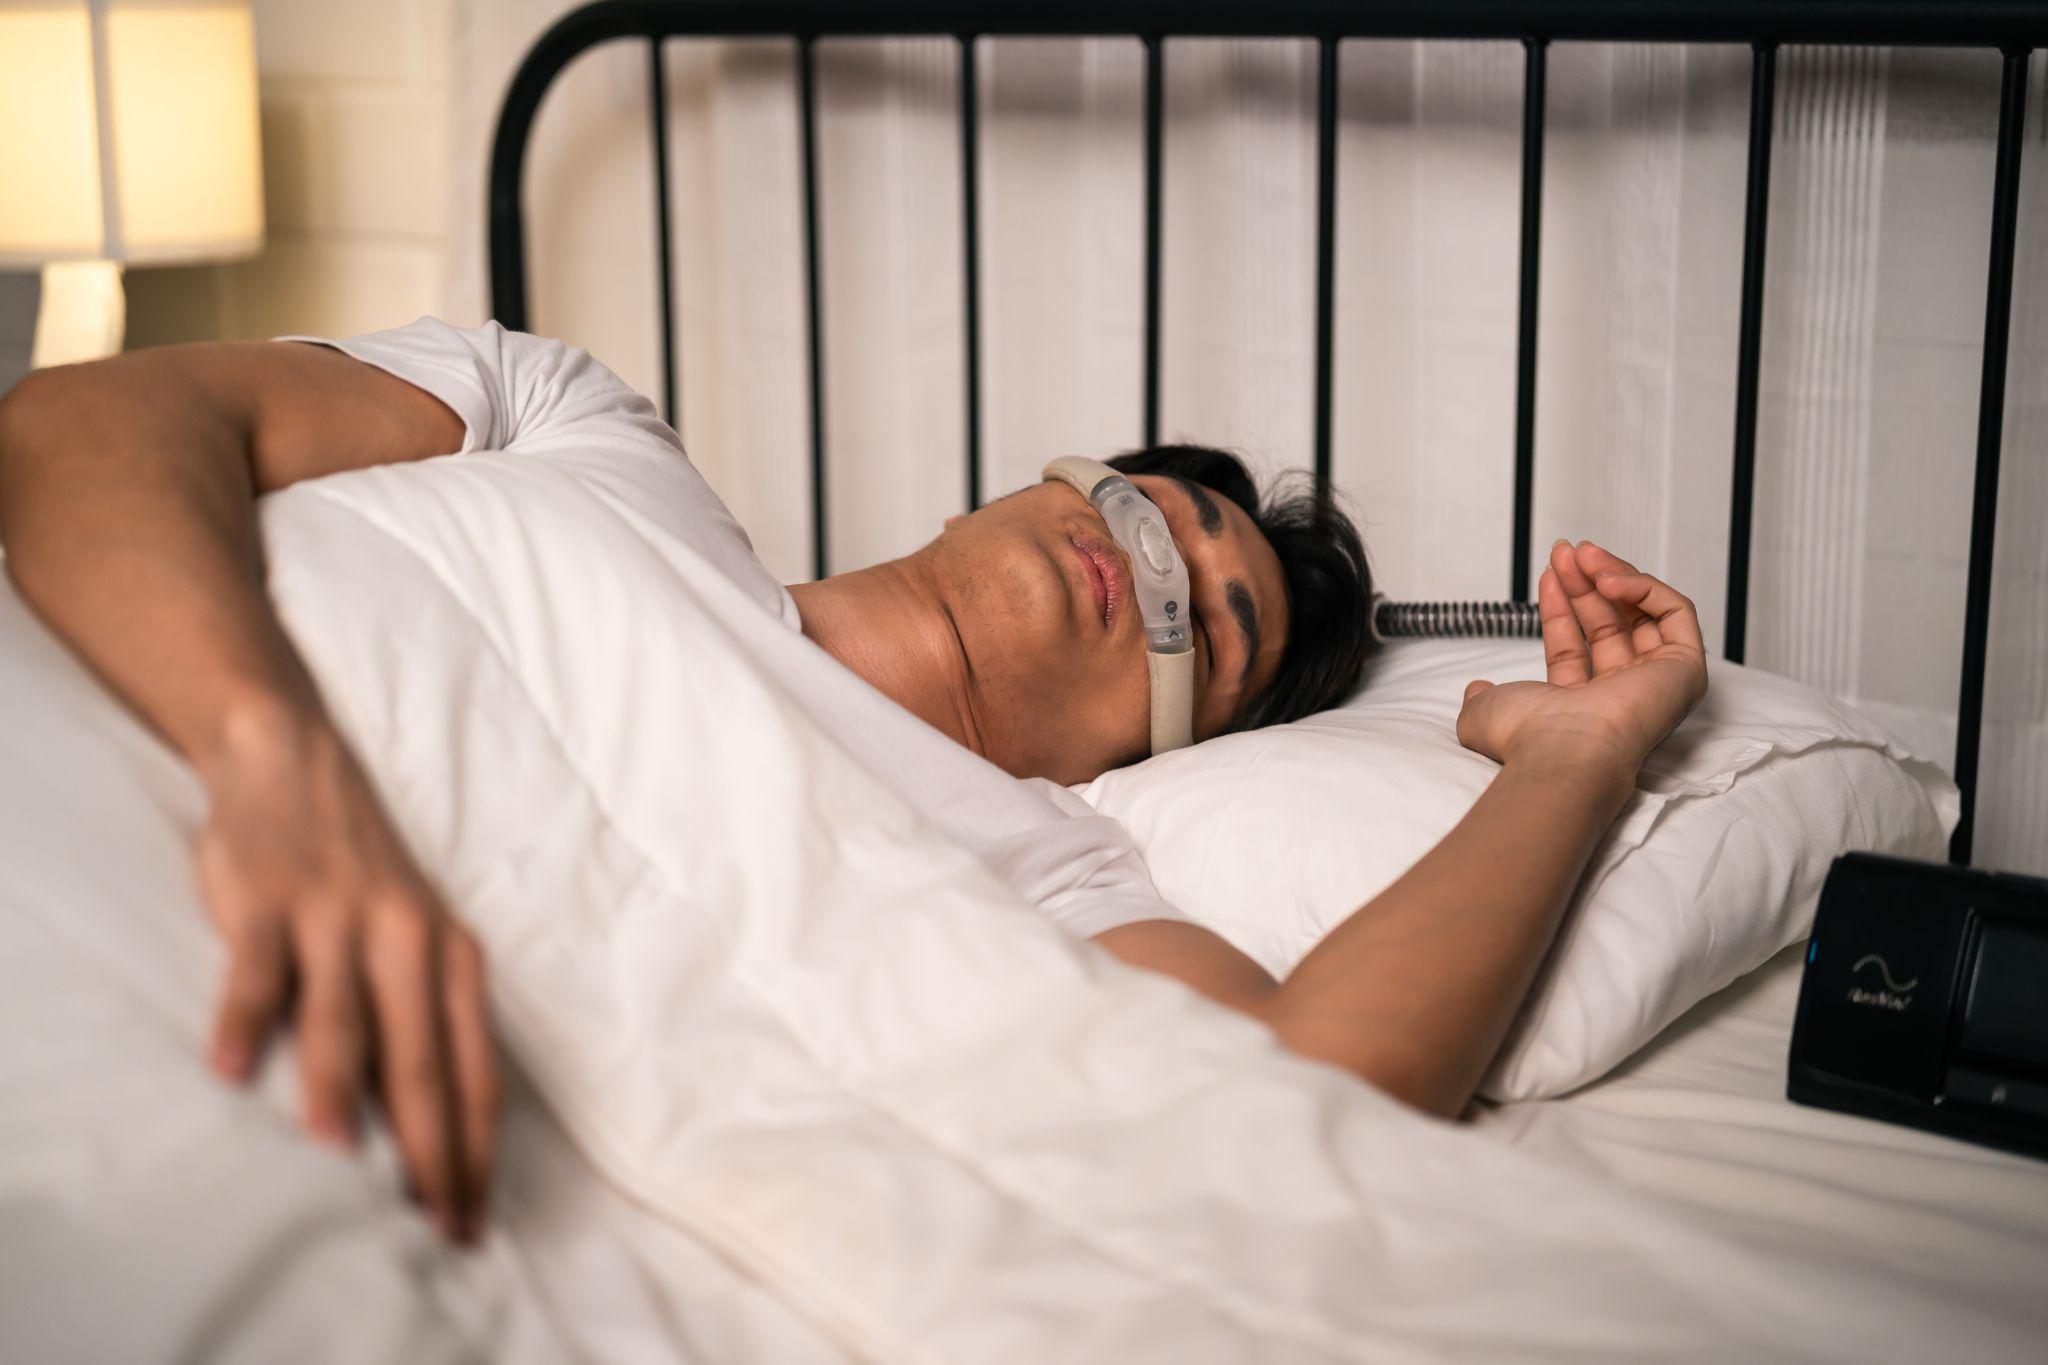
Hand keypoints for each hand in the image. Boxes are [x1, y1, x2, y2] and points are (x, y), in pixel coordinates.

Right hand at [195, 707, 496, 1242]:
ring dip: (341, 1089)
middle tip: (427, 1219)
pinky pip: (259, 971)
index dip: (474, 1148)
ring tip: (339, 1157)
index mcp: (455, 956)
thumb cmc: (362, 872)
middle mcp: (408, 938)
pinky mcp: (271, 899)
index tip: (471, 1217)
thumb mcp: (415, 936)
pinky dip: (247, 1021)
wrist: (297, 758)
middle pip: (422, 1059)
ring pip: (344, 1017)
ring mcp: (338, 917)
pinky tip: (234, 1072)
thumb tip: (427, 1126)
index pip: (474, 1069)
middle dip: (429, 1147)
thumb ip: (422, 1016)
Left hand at [1457, 539, 1708, 774]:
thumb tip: (1475, 689)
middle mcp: (1623, 695)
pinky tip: (1609, 579)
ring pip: (1643, 613)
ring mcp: (1657, 683)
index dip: (1561, 605)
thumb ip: (1480, 698)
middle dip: (1586, 582)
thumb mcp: (1485, 711)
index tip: (1548, 571)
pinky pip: (1676, 612)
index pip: (1575, 645)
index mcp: (1582, 706)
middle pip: (1611, 624)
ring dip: (1612, 575)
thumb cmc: (1526, 736)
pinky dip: (1645, 587)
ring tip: (1583, 554)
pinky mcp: (1686, 669)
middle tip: (1565, 551)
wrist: (1562, 749)